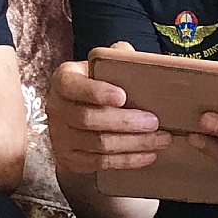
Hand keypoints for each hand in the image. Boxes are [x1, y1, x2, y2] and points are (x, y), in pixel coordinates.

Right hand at [46, 41, 170, 174]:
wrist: (78, 118)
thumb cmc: (98, 86)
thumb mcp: (102, 68)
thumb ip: (115, 58)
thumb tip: (127, 54)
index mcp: (63, 80)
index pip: (73, 86)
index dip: (96, 92)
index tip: (123, 96)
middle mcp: (57, 108)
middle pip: (88, 119)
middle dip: (125, 122)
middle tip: (154, 122)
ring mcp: (61, 137)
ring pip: (98, 144)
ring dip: (133, 143)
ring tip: (161, 139)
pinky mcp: (71, 159)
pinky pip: (100, 163)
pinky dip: (127, 160)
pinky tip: (148, 155)